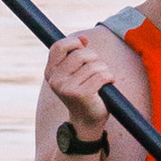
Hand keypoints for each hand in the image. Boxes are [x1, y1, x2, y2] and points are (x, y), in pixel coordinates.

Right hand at [44, 30, 112, 144]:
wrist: (86, 122)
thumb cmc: (83, 93)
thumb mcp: (76, 72)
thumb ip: (76, 54)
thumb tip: (83, 39)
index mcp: (50, 72)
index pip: (59, 46)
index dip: (74, 43)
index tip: (84, 48)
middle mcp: (55, 80)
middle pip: (80, 53)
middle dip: (94, 58)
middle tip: (96, 70)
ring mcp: (66, 87)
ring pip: (93, 64)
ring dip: (104, 70)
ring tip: (101, 81)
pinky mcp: (80, 94)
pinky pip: (101, 75)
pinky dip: (109, 77)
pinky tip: (107, 85)